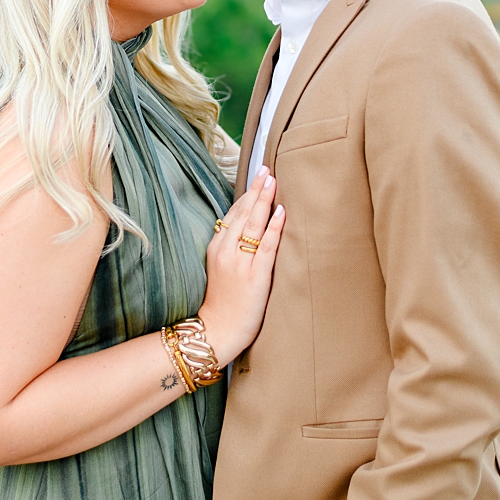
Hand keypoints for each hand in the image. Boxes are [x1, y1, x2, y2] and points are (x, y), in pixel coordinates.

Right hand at [200, 168, 283, 362]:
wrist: (218, 330)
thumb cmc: (223, 301)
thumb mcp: (221, 268)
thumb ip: (233, 247)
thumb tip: (253, 227)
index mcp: (217, 248)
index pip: (234, 214)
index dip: (247, 194)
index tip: (258, 175)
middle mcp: (226, 251)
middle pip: (243, 214)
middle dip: (256, 190)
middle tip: (268, 169)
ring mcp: (240, 263)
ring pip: (253, 225)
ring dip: (264, 201)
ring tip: (274, 180)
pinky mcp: (255, 276)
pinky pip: (266, 247)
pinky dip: (274, 228)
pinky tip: (282, 212)